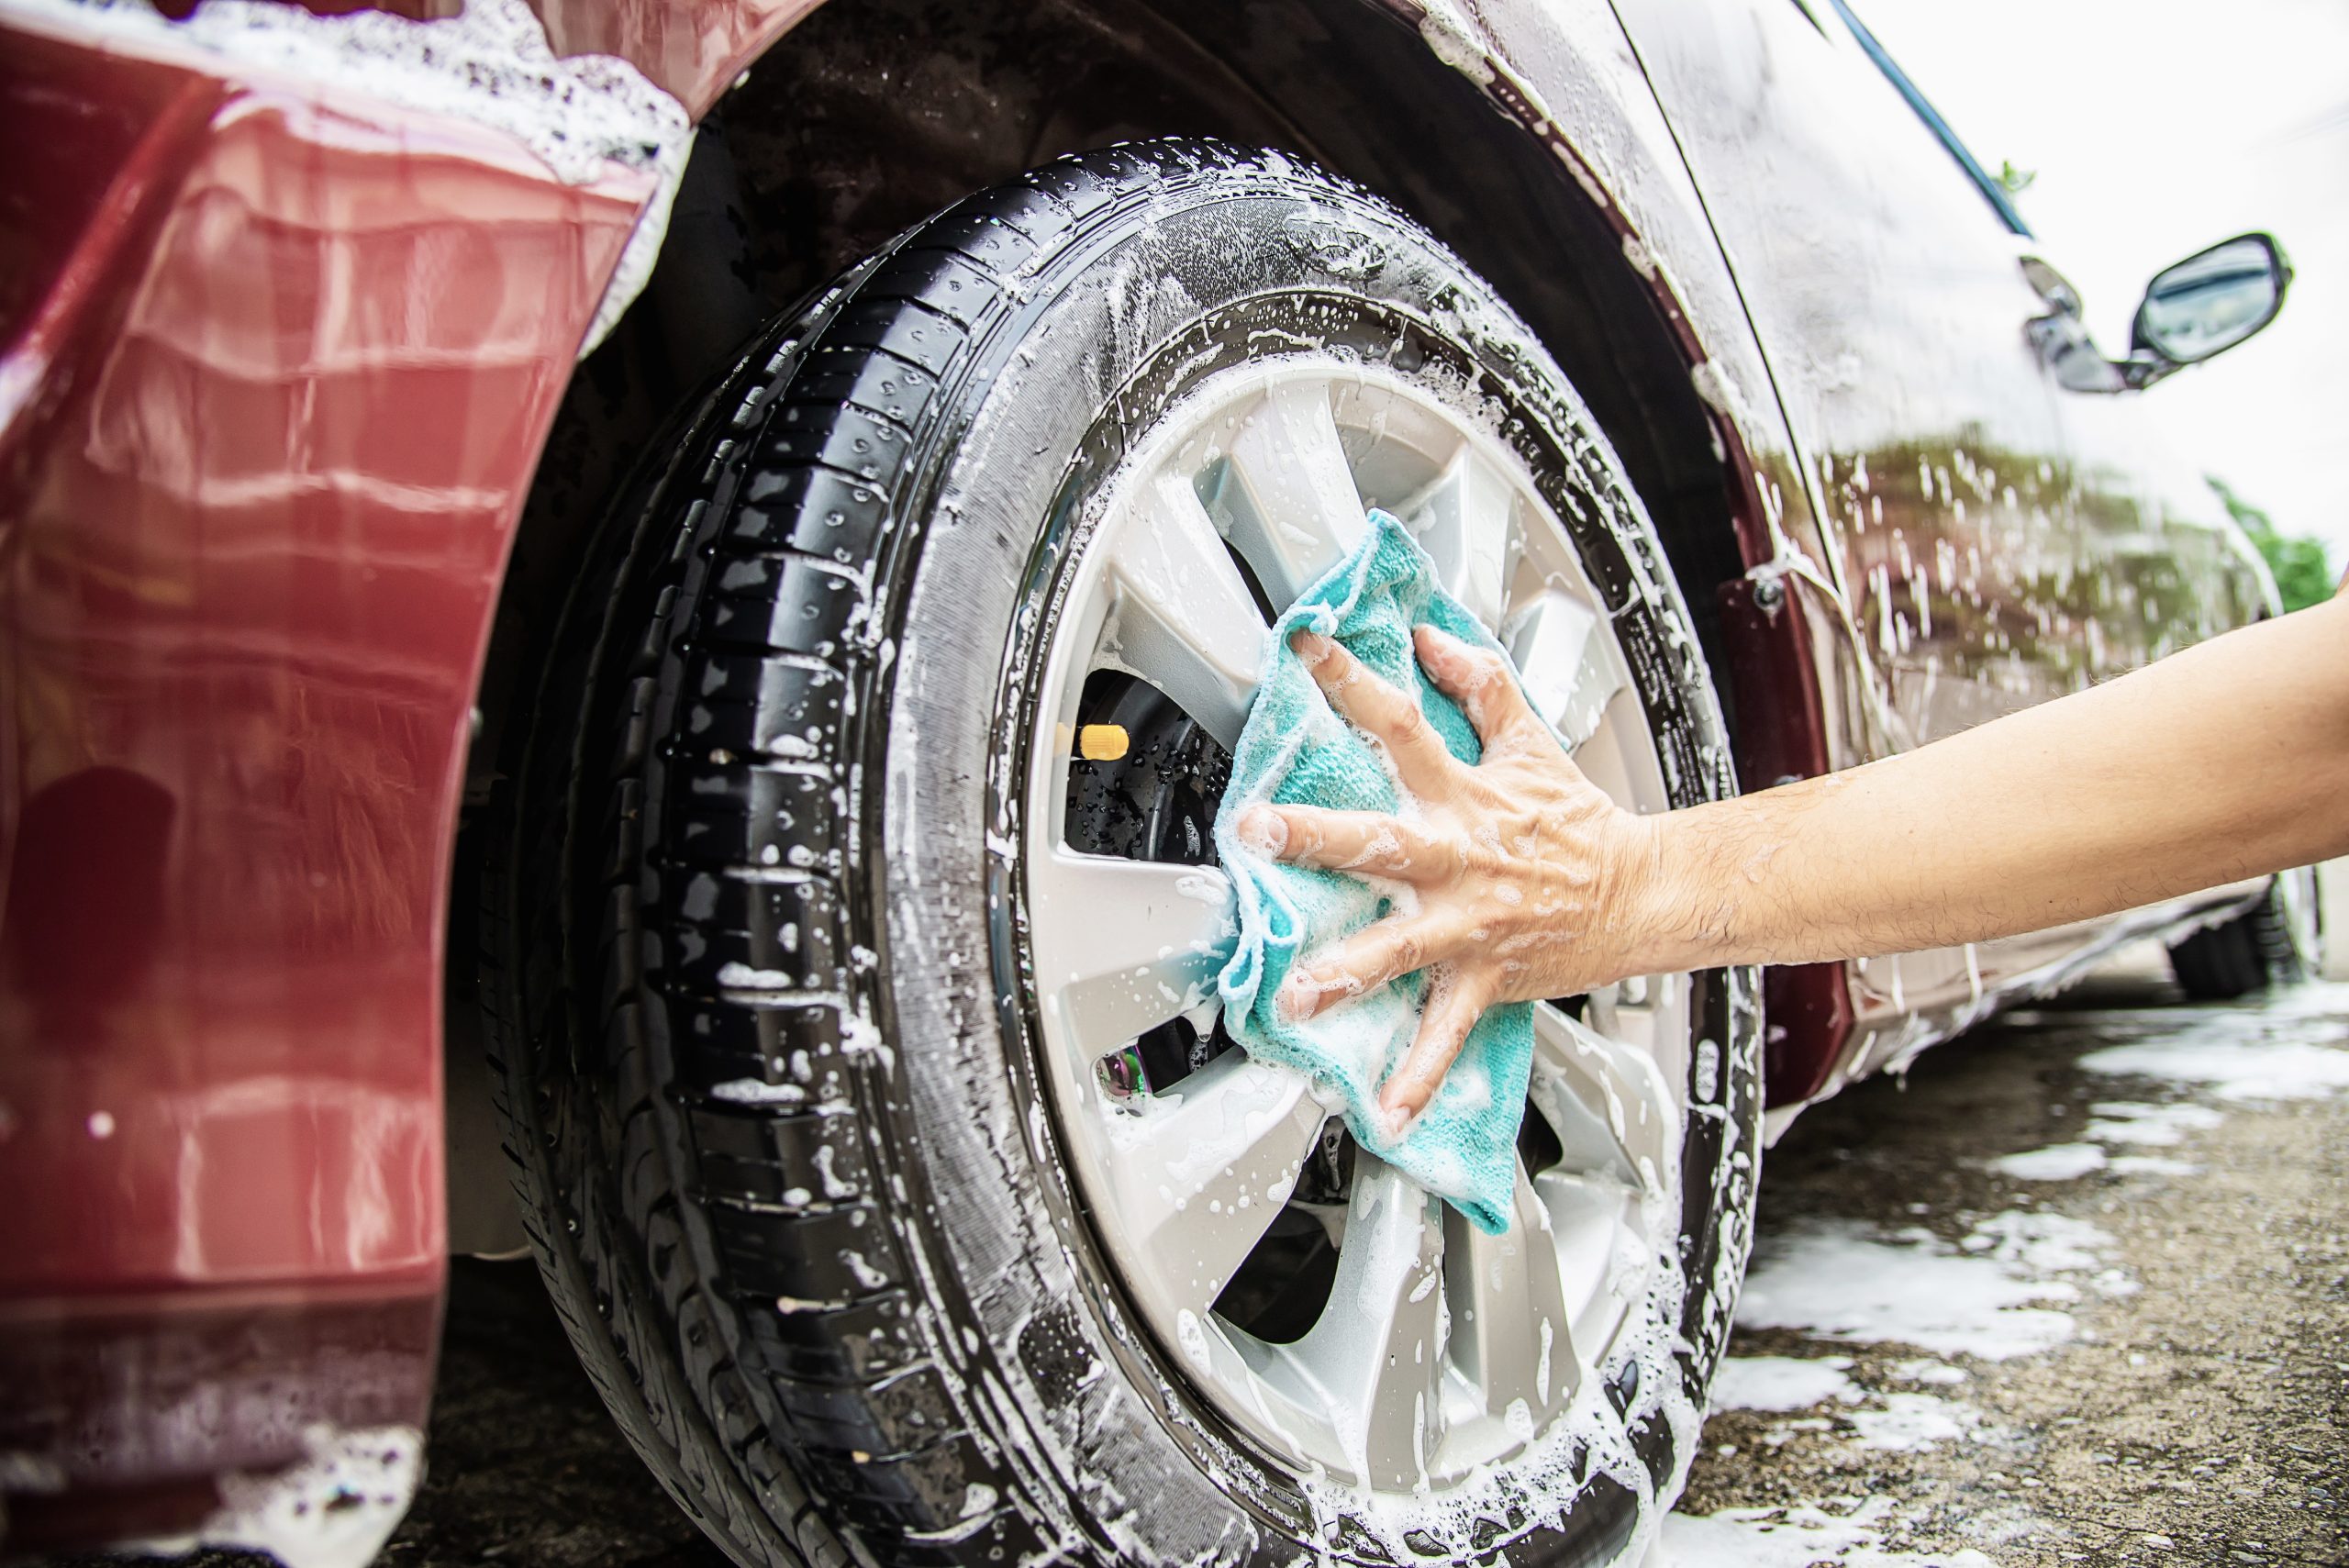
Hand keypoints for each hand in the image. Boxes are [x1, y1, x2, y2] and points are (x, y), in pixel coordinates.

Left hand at [1236, 624, 1657, 1128]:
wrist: (1643, 892)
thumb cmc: (1577, 822)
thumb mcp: (1529, 740)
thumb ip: (1478, 684)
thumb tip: (1431, 637)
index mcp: (1464, 795)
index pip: (1403, 724)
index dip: (1355, 680)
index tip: (1306, 649)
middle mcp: (1458, 856)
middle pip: (1381, 837)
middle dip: (1317, 835)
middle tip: (1259, 830)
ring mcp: (1470, 922)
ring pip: (1401, 946)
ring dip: (1348, 971)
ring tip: (1297, 995)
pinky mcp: (1485, 976)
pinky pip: (1447, 1032)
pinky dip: (1419, 1074)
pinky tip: (1384, 1110)